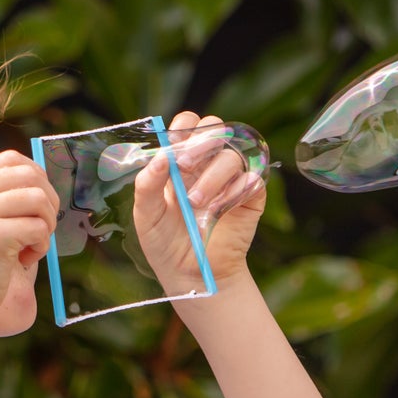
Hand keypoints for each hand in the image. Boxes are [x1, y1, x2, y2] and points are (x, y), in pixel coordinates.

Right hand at [0, 151, 59, 318]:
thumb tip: (43, 181)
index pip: (12, 159)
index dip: (36, 177)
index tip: (39, 202)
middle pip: (30, 175)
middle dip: (48, 200)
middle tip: (43, 226)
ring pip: (39, 199)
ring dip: (47, 223)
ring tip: (33, 244)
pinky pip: (39, 227)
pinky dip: (41, 245)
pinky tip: (25, 259)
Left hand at [132, 112, 265, 296]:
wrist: (191, 274)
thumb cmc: (166, 242)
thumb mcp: (146, 213)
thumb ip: (147, 183)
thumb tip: (159, 157)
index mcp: (182, 160)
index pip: (188, 124)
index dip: (183, 126)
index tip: (172, 146)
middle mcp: (208, 163)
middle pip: (215, 128)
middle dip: (199, 142)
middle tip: (184, 167)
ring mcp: (231, 178)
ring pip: (231, 155)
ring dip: (212, 177)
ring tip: (196, 204)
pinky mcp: (251, 196)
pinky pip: (251, 178)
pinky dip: (234, 191)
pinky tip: (220, 210)